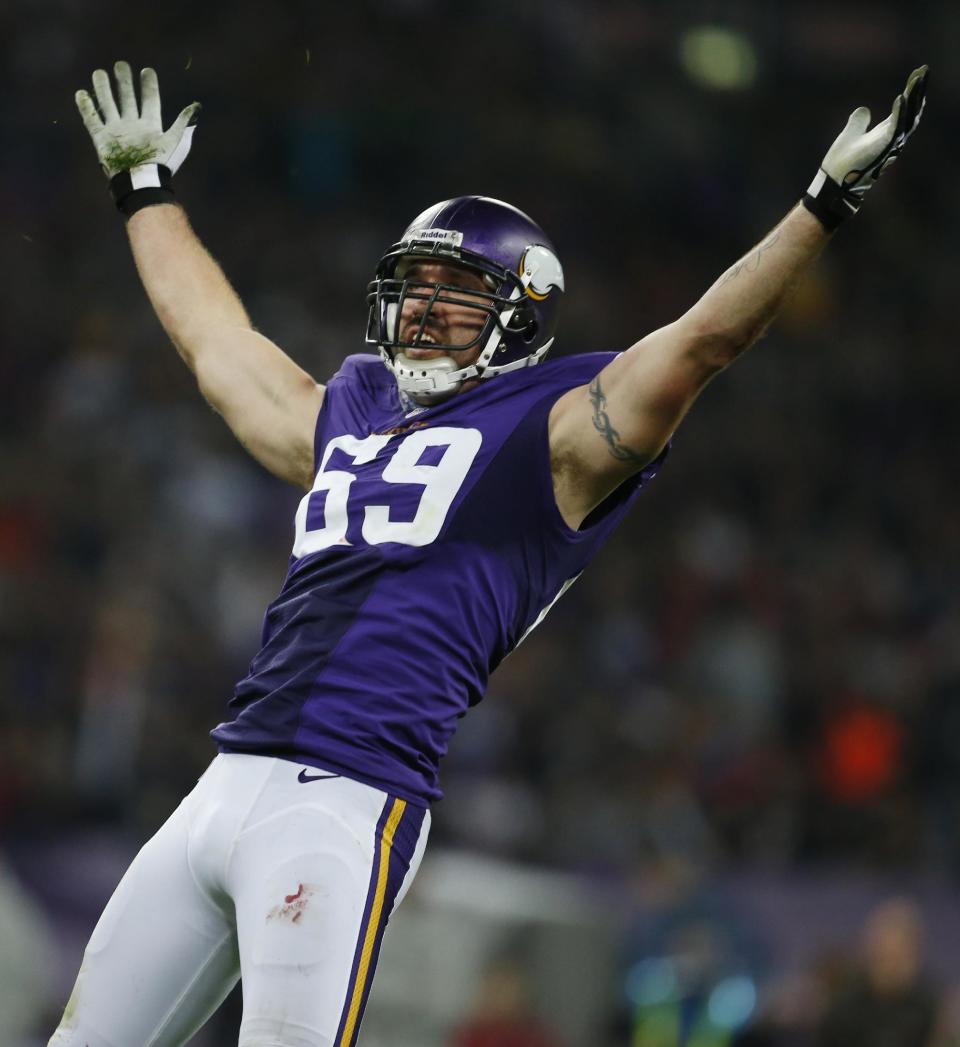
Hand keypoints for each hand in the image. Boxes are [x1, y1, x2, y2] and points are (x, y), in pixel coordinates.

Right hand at [76, 61, 199, 178]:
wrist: (140, 181)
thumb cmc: (160, 164)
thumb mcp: (177, 142)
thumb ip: (184, 123)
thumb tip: (196, 106)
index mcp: (150, 125)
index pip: (150, 100)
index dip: (149, 86)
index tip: (147, 71)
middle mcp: (133, 125)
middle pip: (127, 98)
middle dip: (124, 82)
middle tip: (121, 65)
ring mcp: (116, 130)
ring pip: (108, 104)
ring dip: (103, 89)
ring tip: (99, 73)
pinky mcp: (102, 138)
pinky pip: (91, 120)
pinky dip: (86, 107)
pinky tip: (81, 94)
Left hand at [803, 65, 927, 229]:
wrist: (834, 182)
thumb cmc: (842, 162)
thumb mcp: (850, 134)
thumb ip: (859, 121)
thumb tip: (863, 110)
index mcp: (886, 132)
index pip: (905, 108)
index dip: (912, 91)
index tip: (918, 74)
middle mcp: (892, 138)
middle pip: (911, 110)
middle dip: (919, 91)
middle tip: (924, 70)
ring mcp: (889, 144)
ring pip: (908, 117)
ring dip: (914, 97)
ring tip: (918, 78)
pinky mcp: (882, 149)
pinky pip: (895, 128)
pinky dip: (900, 112)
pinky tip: (902, 97)